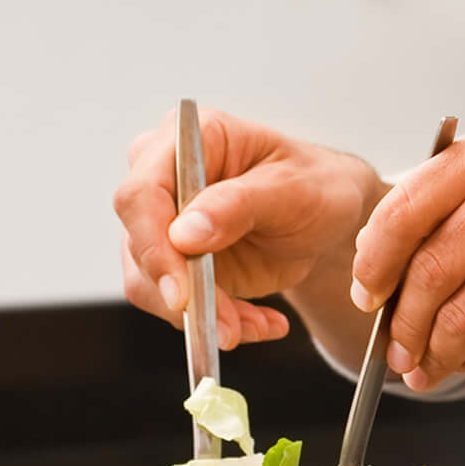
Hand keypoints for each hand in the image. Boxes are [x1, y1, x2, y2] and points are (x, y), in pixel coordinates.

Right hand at [115, 108, 383, 346]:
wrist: (327, 216)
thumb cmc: (314, 186)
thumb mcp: (294, 190)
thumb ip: (239, 205)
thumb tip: (183, 234)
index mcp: (190, 138)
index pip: (142, 192)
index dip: (153, 245)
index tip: (181, 293)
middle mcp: (162, 175)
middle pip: (138, 242)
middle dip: (181, 293)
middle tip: (227, 327)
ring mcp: (162, 221)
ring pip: (150, 282)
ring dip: (201, 315)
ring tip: (253, 325)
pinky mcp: (172, 260)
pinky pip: (173, 303)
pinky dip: (215, 322)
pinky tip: (259, 323)